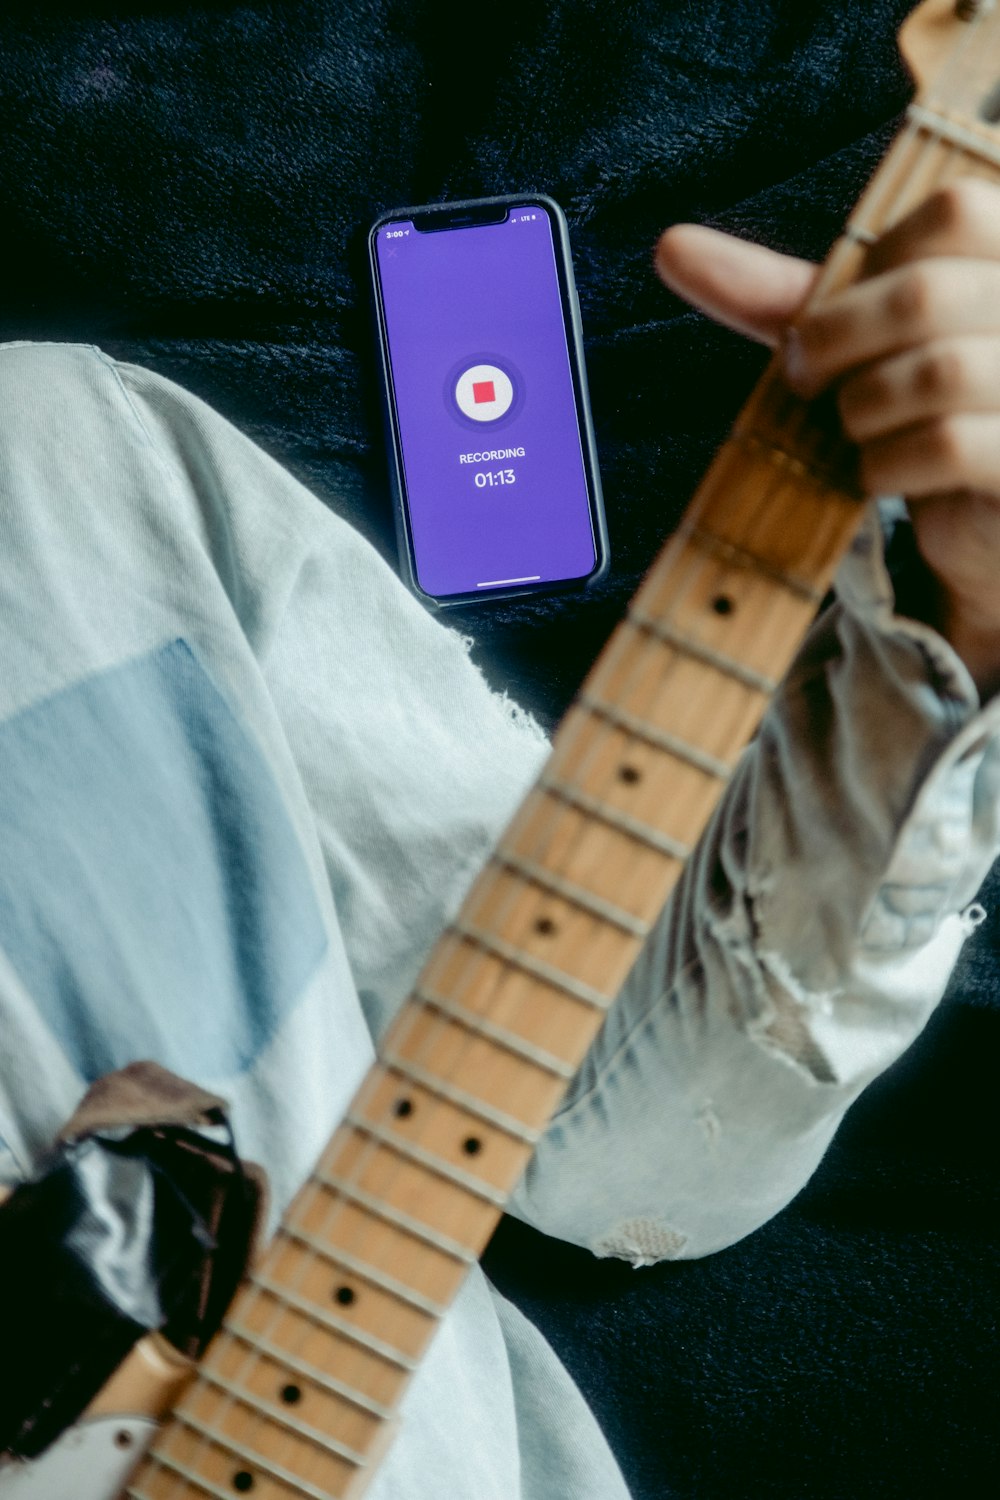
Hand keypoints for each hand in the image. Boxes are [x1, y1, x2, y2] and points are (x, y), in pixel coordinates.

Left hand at [654, 183, 999, 697]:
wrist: (980, 526)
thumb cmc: (921, 413)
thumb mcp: (861, 342)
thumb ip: (789, 297)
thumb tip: (672, 247)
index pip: (952, 211)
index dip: (868, 270)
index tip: (832, 320)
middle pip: (924, 295)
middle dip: (834, 342)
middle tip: (806, 381)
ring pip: (936, 372)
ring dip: (860, 409)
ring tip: (853, 430)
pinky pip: (949, 444)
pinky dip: (887, 464)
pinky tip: (878, 475)